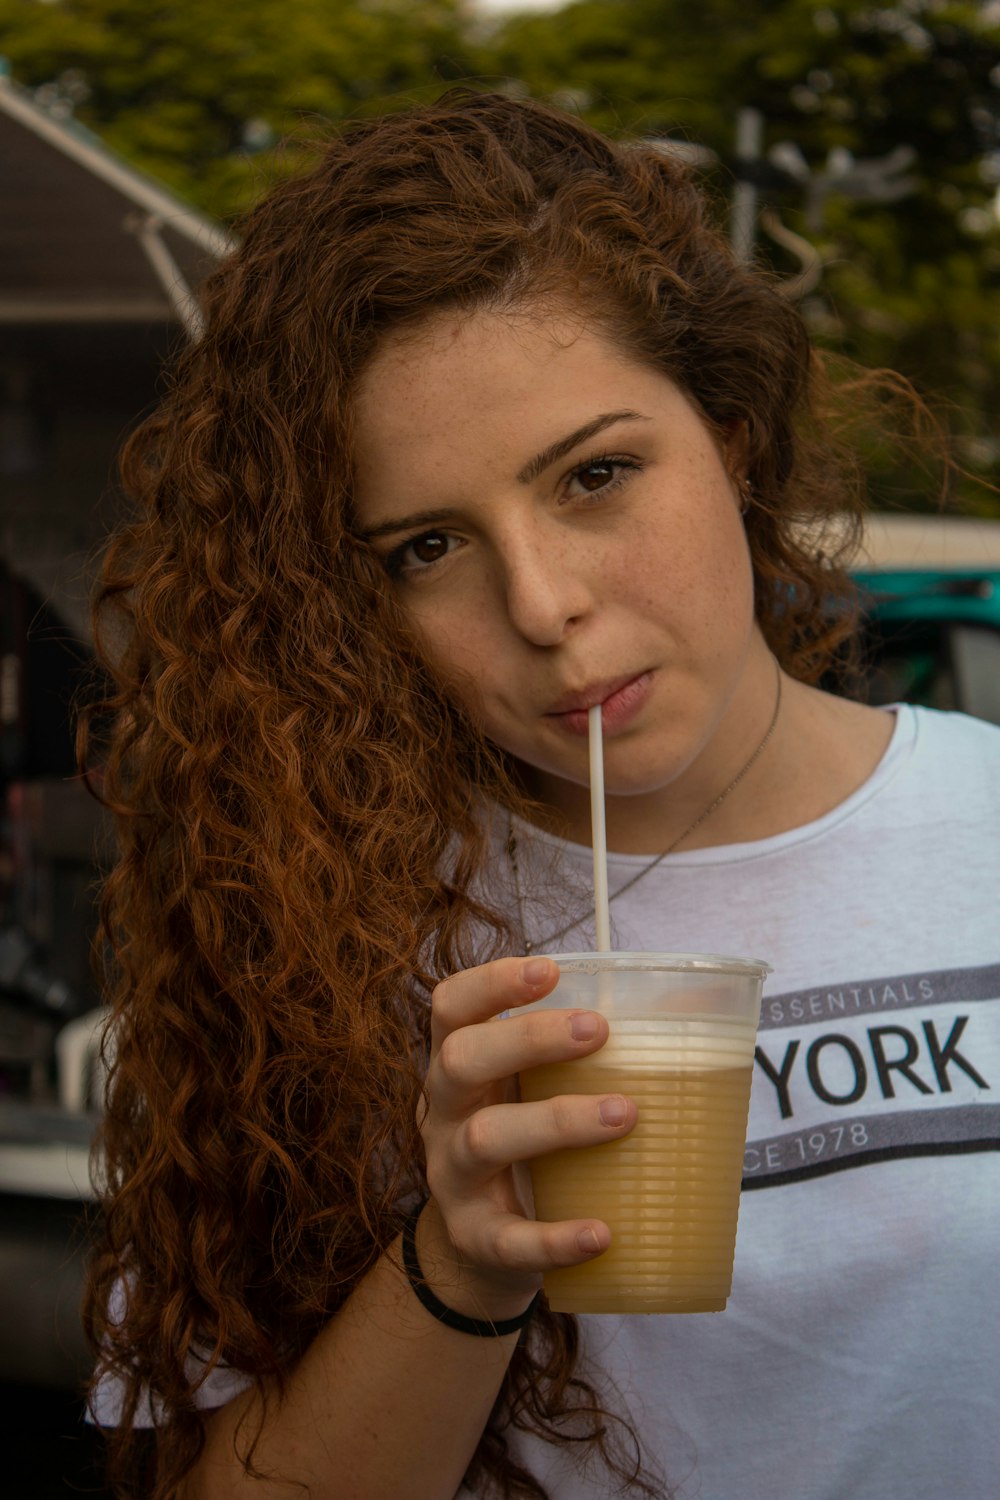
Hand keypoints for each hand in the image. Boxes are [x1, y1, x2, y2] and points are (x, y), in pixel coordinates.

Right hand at [416, 956, 636, 1316]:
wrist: (483, 1245)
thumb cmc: (528, 1139)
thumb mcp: (535, 1089)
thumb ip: (586, 1053)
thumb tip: (699, 1004)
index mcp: (461, 1063)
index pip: (452, 1006)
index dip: (491, 982)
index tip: (549, 970)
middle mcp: (443, 1111)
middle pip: (463, 1060)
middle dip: (530, 1038)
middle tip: (599, 1030)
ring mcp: (452, 1175)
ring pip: (488, 1138)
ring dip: (559, 1122)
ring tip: (625, 1115)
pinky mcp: (473, 1237)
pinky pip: (508, 1238)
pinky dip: (556, 1237)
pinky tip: (602, 1233)